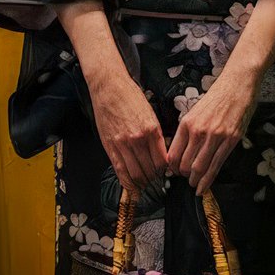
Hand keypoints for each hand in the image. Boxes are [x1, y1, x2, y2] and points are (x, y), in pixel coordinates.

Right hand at [88, 72, 170, 192]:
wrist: (109, 87)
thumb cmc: (130, 96)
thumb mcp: (150, 114)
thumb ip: (156, 135)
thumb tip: (161, 154)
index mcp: (152, 130)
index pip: (163, 161)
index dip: (165, 171)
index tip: (165, 174)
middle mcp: (138, 139)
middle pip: (150, 170)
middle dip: (154, 179)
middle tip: (155, 182)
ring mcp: (123, 144)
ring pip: (136, 174)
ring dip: (142, 182)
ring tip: (144, 184)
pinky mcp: (110, 146)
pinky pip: (120, 170)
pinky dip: (127, 182)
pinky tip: (131, 187)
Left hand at [167, 64, 254, 194]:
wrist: (237, 84)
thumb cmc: (217, 97)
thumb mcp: (196, 111)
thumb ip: (189, 131)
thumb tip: (182, 151)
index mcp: (187, 123)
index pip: (173, 154)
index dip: (172, 168)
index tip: (174, 173)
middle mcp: (198, 131)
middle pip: (184, 164)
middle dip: (183, 176)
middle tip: (185, 180)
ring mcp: (215, 137)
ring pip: (199, 168)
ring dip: (195, 181)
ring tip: (194, 185)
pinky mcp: (230, 140)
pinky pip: (216, 165)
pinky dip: (208, 180)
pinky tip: (204, 187)